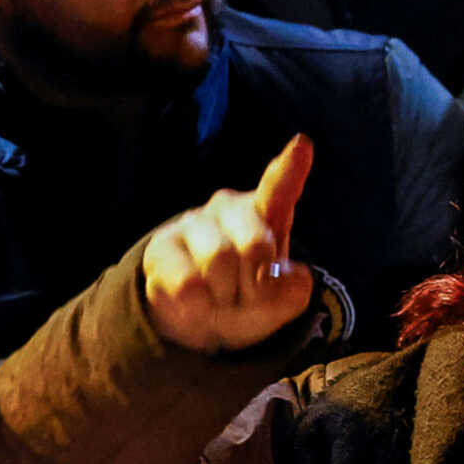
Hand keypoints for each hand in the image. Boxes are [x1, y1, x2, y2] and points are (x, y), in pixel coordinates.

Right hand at [142, 137, 318, 353]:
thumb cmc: (247, 294)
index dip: (291, 167)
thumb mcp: (279, 300)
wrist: (198, 317)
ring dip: (227, 296)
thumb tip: (292, 277)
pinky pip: (188, 283)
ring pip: (219, 262)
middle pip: (255, 245)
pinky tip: (198, 300)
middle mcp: (229, 208)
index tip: (302, 146)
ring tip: (222, 296)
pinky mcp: (162, 248)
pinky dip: (200, 305)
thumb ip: (293, 290)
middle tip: (249, 293)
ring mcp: (193, 224)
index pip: (279, 186)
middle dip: (257, 283)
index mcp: (266, 212)